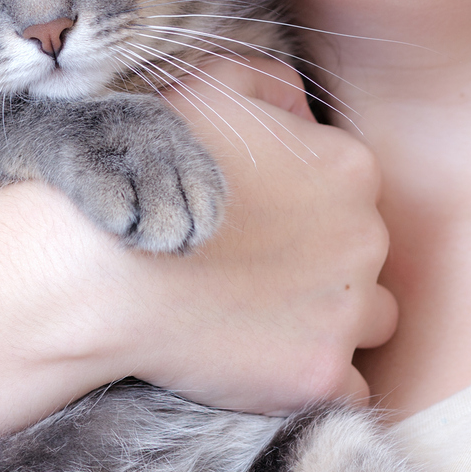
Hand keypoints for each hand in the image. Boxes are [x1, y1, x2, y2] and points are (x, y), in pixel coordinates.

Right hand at [93, 54, 395, 412]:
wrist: (98, 268)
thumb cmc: (149, 169)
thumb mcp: (209, 86)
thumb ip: (270, 82)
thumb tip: (304, 109)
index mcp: (351, 167)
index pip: (356, 195)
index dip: (308, 209)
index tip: (261, 224)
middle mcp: (367, 236)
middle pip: (366, 256)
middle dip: (323, 264)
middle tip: (254, 270)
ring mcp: (348, 310)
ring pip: (372, 319)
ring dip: (331, 320)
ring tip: (265, 316)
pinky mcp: (320, 374)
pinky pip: (351, 388)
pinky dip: (314, 377)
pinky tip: (265, 360)